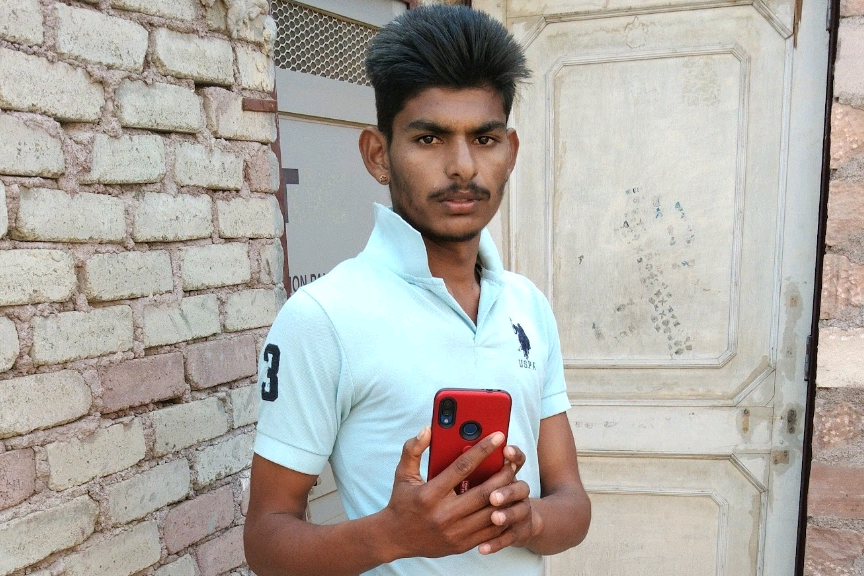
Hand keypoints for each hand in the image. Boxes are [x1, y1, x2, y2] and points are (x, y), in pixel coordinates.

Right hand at [379, 427, 519, 559]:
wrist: (395, 539)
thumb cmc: (402, 501)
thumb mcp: (403, 474)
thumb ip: (413, 449)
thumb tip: (428, 429)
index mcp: (430, 494)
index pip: (462, 468)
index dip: (483, 450)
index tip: (498, 437)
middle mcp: (443, 514)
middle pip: (483, 492)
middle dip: (502, 475)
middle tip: (512, 461)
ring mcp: (454, 532)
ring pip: (491, 513)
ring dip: (506, 496)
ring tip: (513, 481)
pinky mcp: (461, 545)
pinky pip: (489, 531)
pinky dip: (502, 516)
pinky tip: (507, 503)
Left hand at [479, 444, 540, 554]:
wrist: (523, 519)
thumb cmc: (494, 488)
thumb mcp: (494, 471)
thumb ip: (479, 459)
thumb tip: (445, 443)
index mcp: (511, 471)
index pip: (516, 459)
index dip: (513, 454)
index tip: (505, 451)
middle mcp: (519, 489)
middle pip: (519, 487)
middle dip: (507, 492)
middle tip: (493, 497)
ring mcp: (522, 511)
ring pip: (518, 512)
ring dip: (506, 515)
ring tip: (494, 518)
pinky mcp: (520, 532)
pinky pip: (509, 538)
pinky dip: (495, 543)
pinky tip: (482, 548)